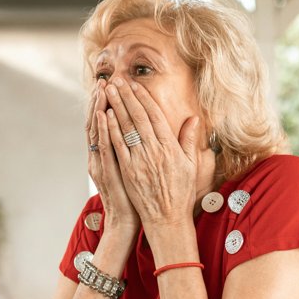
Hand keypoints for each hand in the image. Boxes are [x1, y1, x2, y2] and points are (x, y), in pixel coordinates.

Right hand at [87, 82, 139, 236]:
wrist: (126, 222)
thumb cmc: (135, 198)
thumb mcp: (134, 171)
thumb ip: (135, 152)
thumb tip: (142, 136)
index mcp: (111, 154)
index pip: (108, 124)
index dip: (110, 105)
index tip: (115, 86)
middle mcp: (102, 156)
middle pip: (100, 123)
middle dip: (102, 101)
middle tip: (104, 80)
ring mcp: (102, 162)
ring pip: (99, 130)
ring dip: (100, 108)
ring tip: (101, 89)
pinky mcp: (107, 171)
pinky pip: (104, 146)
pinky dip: (102, 129)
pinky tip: (103, 114)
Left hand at [103, 77, 200, 227]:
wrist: (167, 218)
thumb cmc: (180, 192)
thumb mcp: (191, 165)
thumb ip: (189, 140)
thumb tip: (193, 118)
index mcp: (170, 148)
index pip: (155, 116)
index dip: (144, 98)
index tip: (135, 84)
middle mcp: (154, 151)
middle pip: (138, 117)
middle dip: (126, 96)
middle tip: (117, 80)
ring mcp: (139, 161)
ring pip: (126, 128)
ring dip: (116, 107)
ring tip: (108, 91)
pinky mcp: (128, 171)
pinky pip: (118, 146)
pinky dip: (111, 130)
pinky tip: (104, 116)